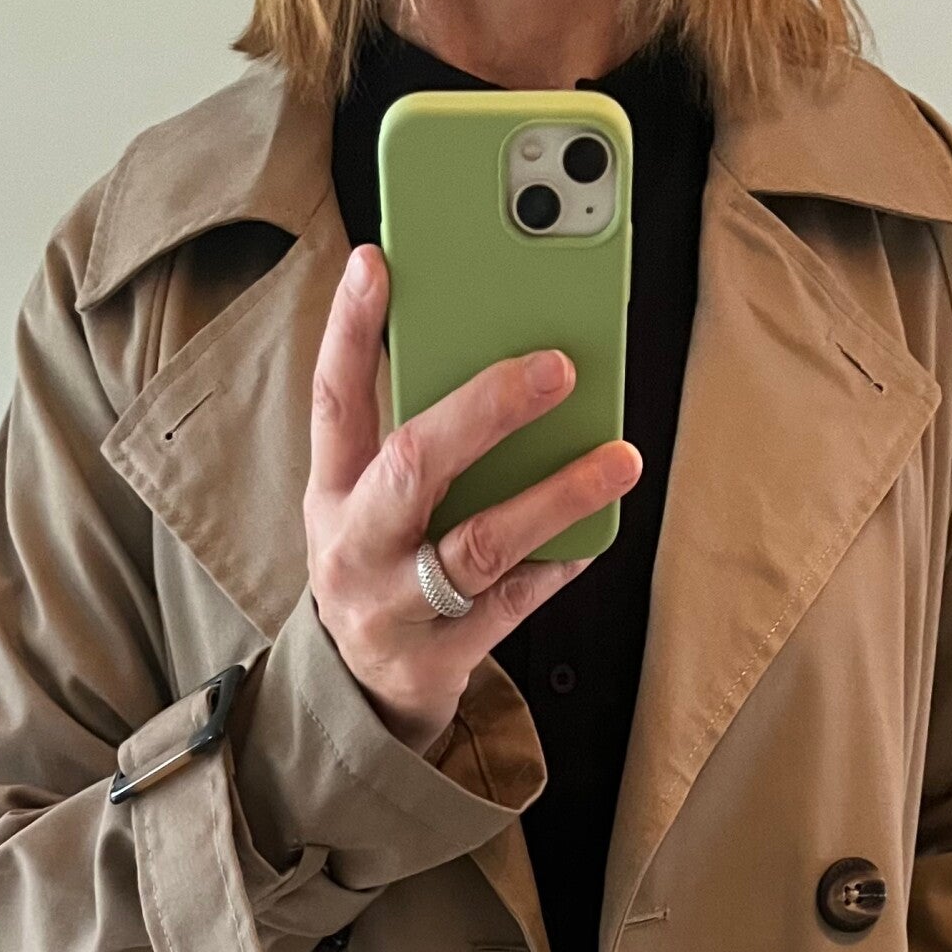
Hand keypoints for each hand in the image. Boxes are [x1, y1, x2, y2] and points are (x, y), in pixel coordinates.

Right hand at [303, 244, 642, 754]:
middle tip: (557, 366)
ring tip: (619, 460)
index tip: (376, 261)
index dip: (350, 330)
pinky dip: (558, 563)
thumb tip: (501, 358)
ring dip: (555, 496)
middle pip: (415, 464)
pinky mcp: (438, 658)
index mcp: (333, 490)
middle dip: (486, 410)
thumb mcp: (367, 501)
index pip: (334, 398)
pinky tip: (597, 531)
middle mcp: (354, 545)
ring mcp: (395, 606)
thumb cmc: (381, 565)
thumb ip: (411, 437)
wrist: (362, 690)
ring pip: (480, 543)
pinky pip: (512, 603)